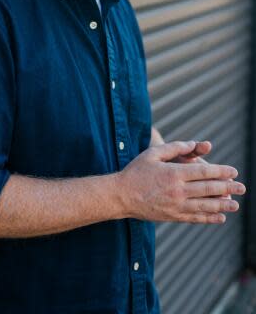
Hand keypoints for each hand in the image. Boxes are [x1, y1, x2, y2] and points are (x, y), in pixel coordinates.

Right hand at [117, 140, 245, 223]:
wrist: (121, 196)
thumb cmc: (136, 171)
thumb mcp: (153, 154)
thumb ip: (174, 147)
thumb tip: (193, 143)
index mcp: (174, 173)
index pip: (203, 172)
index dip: (220, 172)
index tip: (233, 171)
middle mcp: (177, 191)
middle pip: (208, 189)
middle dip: (227, 188)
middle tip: (242, 188)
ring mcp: (176, 205)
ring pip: (205, 206)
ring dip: (222, 205)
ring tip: (235, 204)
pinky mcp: (173, 216)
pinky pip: (195, 218)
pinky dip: (209, 218)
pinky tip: (220, 217)